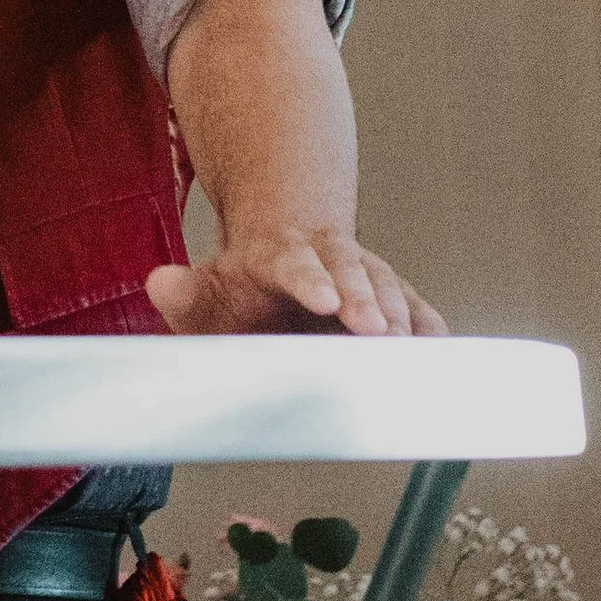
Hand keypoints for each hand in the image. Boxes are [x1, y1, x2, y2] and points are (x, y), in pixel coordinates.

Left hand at [145, 227, 446, 338]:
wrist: (284, 247)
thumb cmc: (247, 283)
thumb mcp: (209, 286)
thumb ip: (185, 292)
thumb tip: (161, 284)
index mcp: (281, 256)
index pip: (294, 264)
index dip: (310, 280)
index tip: (325, 298)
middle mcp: (330, 260)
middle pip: (352, 272)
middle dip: (366, 300)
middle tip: (377, 331)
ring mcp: (365, 277)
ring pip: (390, 288)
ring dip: (401, 317)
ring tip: (409, 348)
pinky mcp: (393, 300)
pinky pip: (418, 312)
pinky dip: (429, 331)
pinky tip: (439, 353)